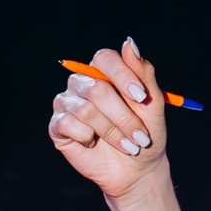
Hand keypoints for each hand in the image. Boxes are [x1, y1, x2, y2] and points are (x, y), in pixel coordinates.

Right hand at [48, 38, 167, 197]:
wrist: (137, 169)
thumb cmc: (145, 133)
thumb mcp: (152, 104)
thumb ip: (143, 72)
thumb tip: (129, 41)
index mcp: (105, 72)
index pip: (105, 58)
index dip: (122, 75)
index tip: (140, 97)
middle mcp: (83, 83)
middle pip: (97, 88)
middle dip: (124, 116)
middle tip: (140, 136)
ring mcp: (67, 103)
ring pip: (86, 109)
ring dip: (113, 131)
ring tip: (128, 145)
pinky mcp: (58, 125)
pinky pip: (68, 124)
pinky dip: (89, 137)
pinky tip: (95, 143)